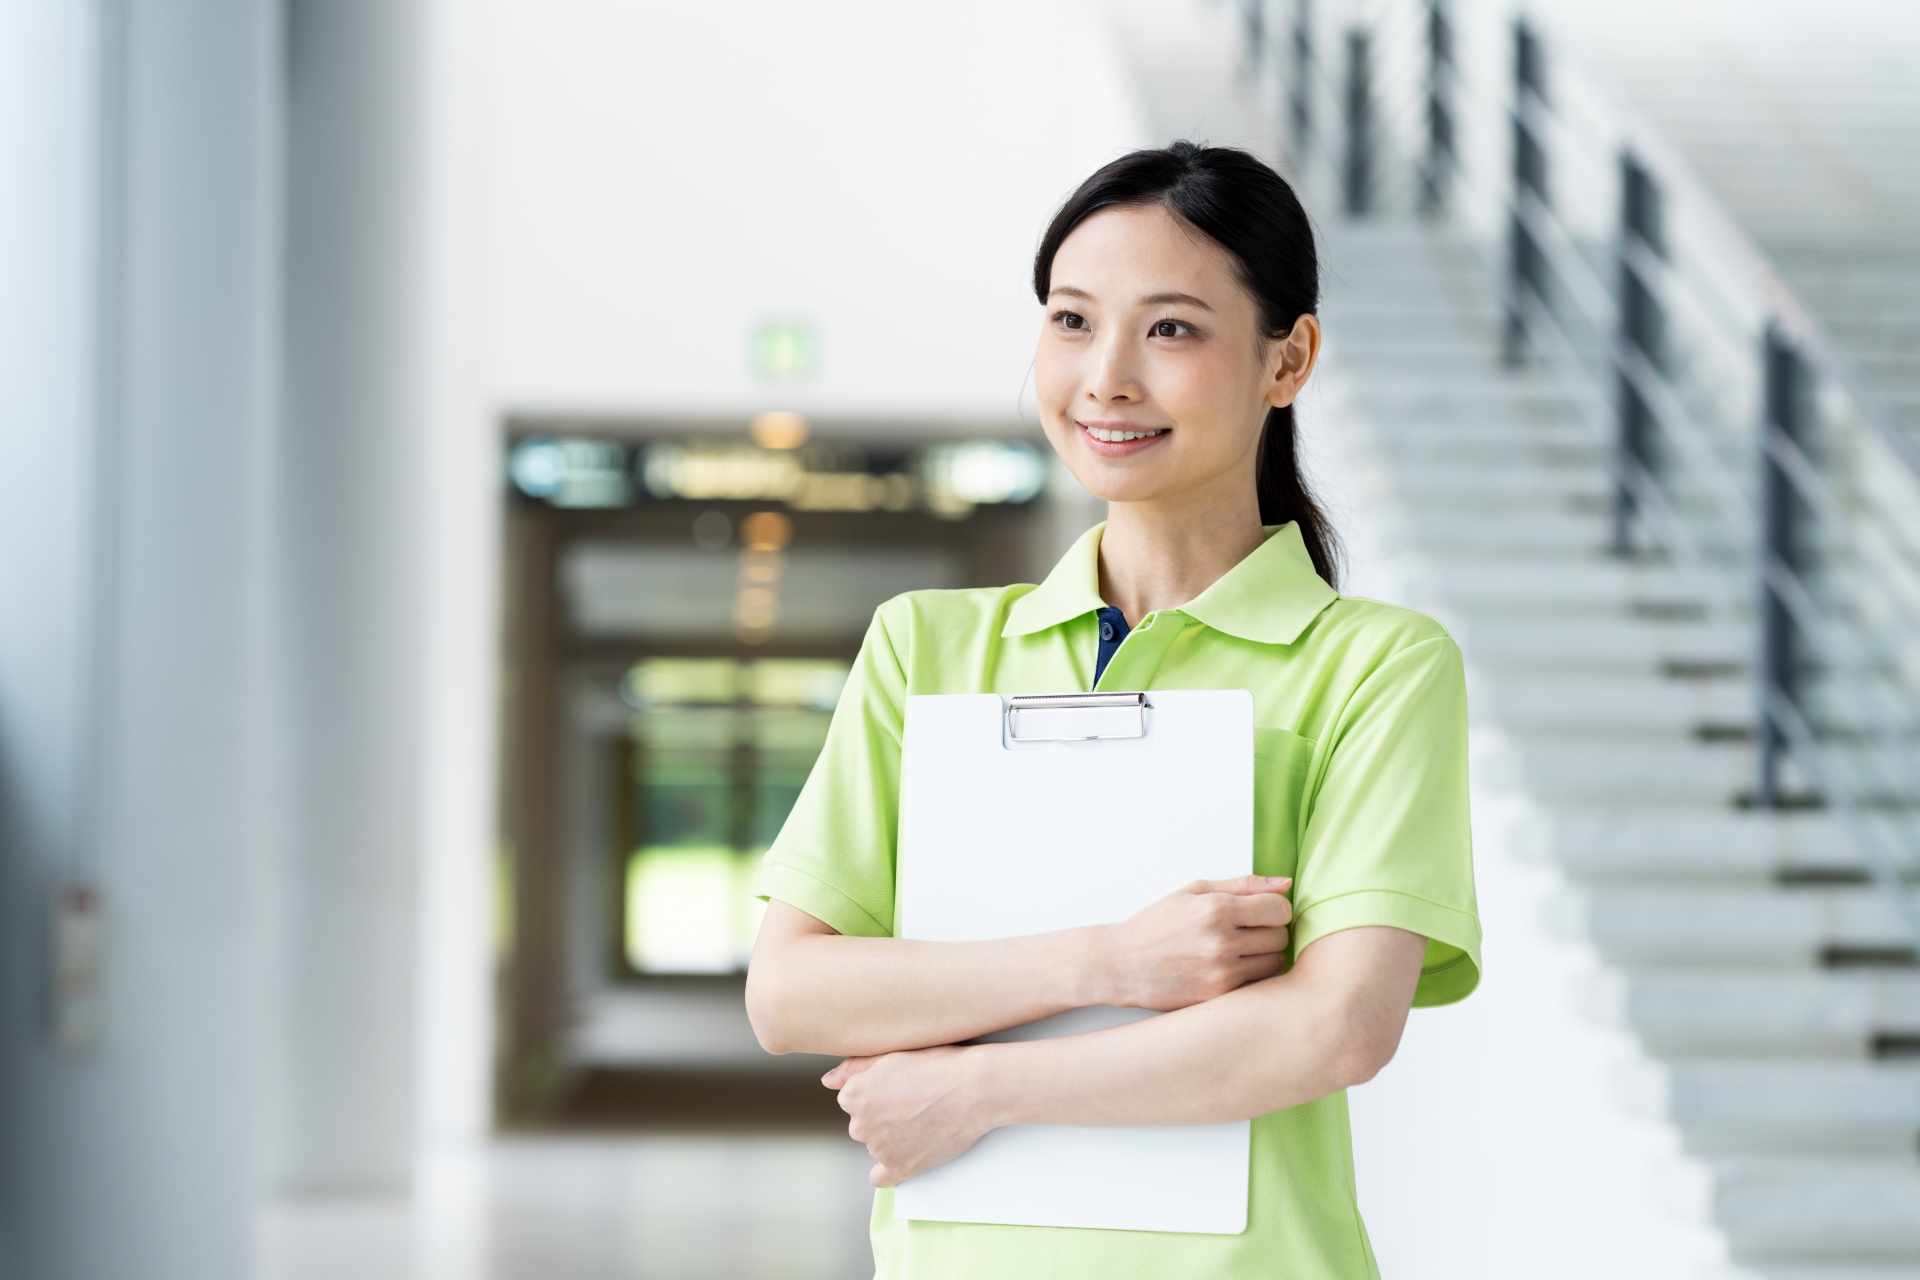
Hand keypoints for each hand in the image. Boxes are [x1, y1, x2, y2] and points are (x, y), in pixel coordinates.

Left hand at [823, 1047, 996, 1187]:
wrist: (973, 1089)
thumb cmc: (938, 1066)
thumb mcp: (892, 1055)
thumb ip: (854, 1068)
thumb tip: (828, 1080)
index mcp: (854, 1095)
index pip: (852, 1100)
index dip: (875, 1093)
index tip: (896, 1089)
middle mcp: (861, 1124)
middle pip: (862, 1124)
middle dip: (881, 1116)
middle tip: (911, 1104)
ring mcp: (880, 1149)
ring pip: (876, 1146)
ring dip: (891, 1138)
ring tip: (921, 1120)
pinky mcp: (901, 1168)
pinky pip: (881, 1178)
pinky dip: (889, 1170)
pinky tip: (903, 1156)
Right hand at [1090, 875, 1292, 1010]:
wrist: (1121, 964)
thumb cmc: (1156, 925)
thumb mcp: (1193, 892)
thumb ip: (1242, 885)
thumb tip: (1284, 884)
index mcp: (1216, 910)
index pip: (1279, 909)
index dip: (1274, 908)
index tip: (1261, 912)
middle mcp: (1221, 943)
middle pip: (1280, 937)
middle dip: (1268, 931)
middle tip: (1246, 932)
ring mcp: (1220, 975)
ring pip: (1274, 964)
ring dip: (1263, 956)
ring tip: (1239, 951)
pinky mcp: (1218, 999)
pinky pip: (1258, 987)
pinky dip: (1251, 978)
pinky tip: (1230, 970)